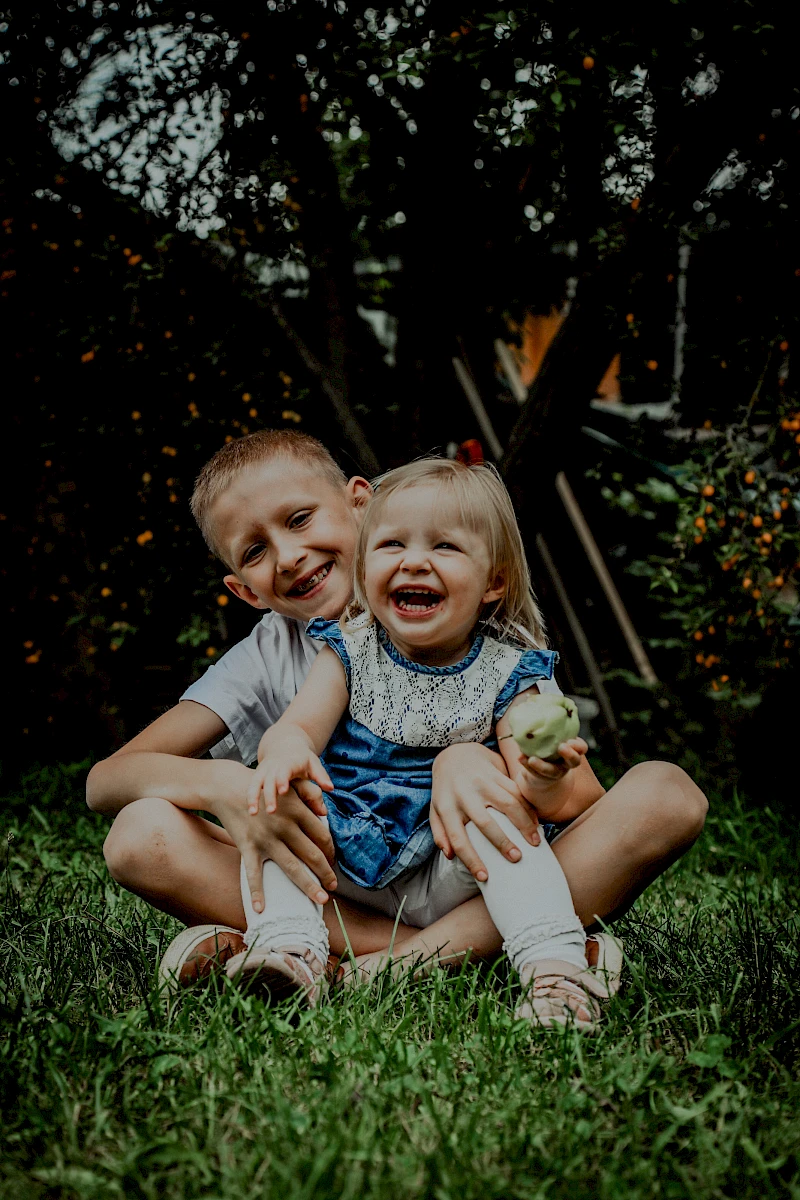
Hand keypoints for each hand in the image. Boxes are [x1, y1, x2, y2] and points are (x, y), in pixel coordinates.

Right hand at [209, 760, 336, 911]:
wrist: (228, 787)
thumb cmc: (264, 787)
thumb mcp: (290, 785)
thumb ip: (312, 794)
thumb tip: (326, 813)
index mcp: (297, 810)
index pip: (322, 836)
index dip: (331, 851)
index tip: (334, 861)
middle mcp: (284, 826)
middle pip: (312, 854)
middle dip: (326, 873)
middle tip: (334, 886)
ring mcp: (265, 838)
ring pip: (292, 867)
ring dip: (308, 886)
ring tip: (321, 899)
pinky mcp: (247, 847)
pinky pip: (253, 874)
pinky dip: (256, 892)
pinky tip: (261, 909)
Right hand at [247, 732, 331, 815]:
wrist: (284, 745)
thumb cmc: (302, 759)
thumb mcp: (313, 764)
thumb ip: (321, 776)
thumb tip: (330, 788)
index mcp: (289, 762)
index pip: (285, 770)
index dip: (283, 779)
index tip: (283, 791)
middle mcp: (274, 766)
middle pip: (269, 779)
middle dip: (269, 794)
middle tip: (271, 811)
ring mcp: (263, 771)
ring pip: (256, 783)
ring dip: (253, 797)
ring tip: (253, 813)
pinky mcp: (256, 777)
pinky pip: (251, 787)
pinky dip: (249, 798)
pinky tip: (250, 813)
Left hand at [430, 743, 540, 881]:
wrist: (454, 753)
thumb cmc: (445, 789)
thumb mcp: (435, 809)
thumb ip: (439, 833)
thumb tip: (449, 856)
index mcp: (447, 807)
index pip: (458, 838)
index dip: (471, 860)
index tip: (484, 877)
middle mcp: (464, 794)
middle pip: (485, 822)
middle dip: (502, 842)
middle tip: (517, 859)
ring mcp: (481, 781)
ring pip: (507, 803)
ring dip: (523, 824)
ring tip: (535, 842)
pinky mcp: (496, 772)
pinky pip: (516, 790)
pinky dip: (528, 807)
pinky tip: (536, 821)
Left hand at [514, 737, 588, 801]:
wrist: (542, 776)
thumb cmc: (550, 750)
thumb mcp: (555, 741)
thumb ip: (550, 732)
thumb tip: (533, 715)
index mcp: (572, 751)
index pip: (581, 748)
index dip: (578, 746)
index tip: (571, 741)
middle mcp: (565, 764)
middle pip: (573, 761)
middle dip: (570, 755)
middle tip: (562, 747)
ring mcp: (554, 772)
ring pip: (551, 771)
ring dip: (542, 765)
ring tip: (532, 759)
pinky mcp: (540, 777)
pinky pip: (534, 773)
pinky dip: (526, 764)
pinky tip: (521, 758)